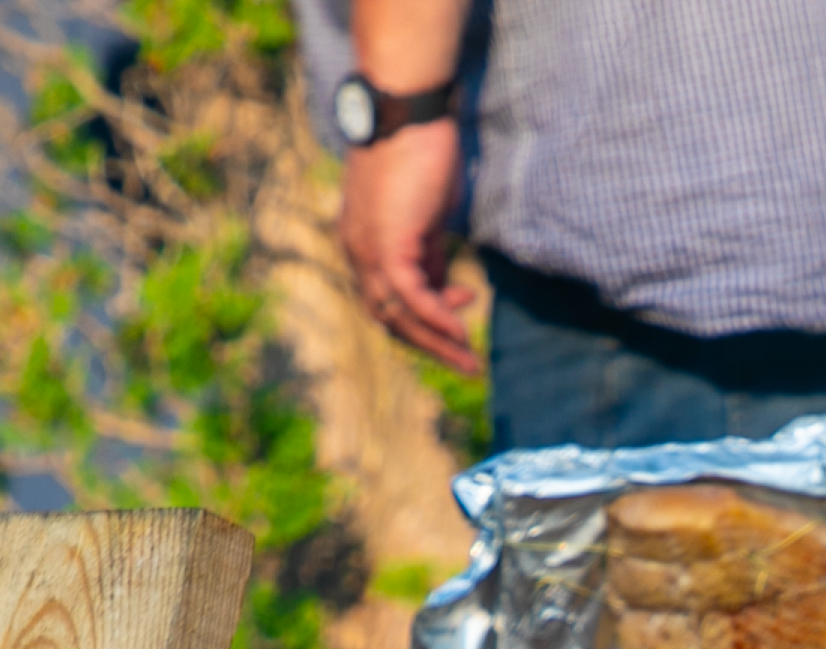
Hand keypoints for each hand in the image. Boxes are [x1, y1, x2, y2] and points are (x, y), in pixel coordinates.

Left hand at [340, 121, 484, 374]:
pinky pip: (410, 298)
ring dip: (436, 341)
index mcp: (360, 240)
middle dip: (428, 344)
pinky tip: (461, 331)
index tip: (460, 308)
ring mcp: (368, 249)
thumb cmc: (418, 147)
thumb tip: (439, 280)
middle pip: (388, 316)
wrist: (405, 110)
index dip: (422, 316)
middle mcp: (356, 250)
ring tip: (469, 359)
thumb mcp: (424, 211)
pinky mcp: (387, 244)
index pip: (387, 297)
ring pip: (397, 315)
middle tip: (464, 361)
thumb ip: (426, 249)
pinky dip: (437, 318)